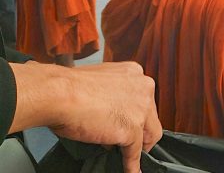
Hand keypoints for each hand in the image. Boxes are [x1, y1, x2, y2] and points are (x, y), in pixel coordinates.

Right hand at [10, 61, 160, 172]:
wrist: (59, 93)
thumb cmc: (67, 88)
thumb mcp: (99, 84)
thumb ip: (111, 97)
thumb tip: (110, 118)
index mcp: (134, 73)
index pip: (143, 99)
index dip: (135, 114)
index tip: (127, 122)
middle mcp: (143, 88)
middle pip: (151, 117)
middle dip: (140, 131)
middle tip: (127, 141)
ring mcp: (140, 110)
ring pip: (149, 135)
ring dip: (138, 147)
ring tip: (127, 155)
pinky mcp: (132, 130)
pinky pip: (135, 152)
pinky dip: (132, 164)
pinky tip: (131, 170)